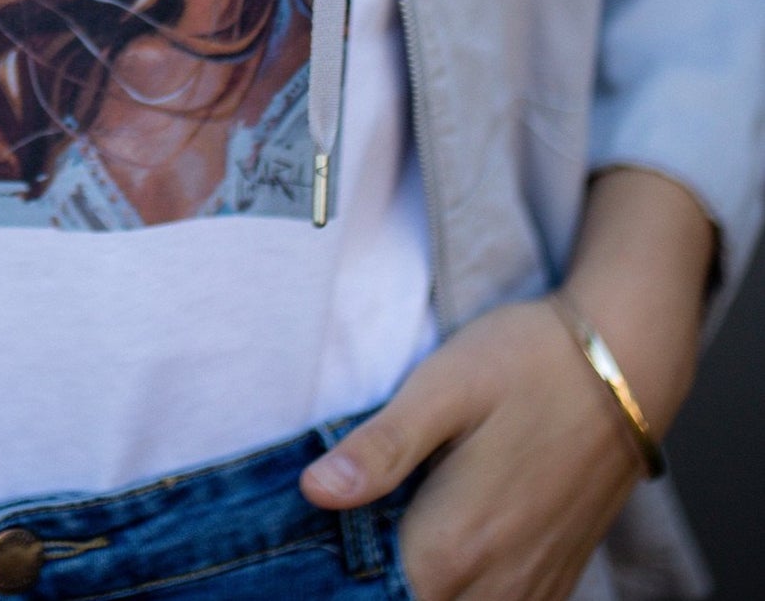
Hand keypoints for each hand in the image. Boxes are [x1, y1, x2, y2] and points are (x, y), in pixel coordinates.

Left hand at [302, 299, 639, 598]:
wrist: (625, 361)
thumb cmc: (526, 363)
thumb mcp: (441, 388)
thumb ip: (380, 448)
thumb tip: (314, 491)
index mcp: (455, 544)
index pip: (373, 595)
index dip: (334, 573)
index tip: (313, 536)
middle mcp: (498, 584)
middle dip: (372, 579)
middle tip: (348, 525)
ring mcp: (534, 587)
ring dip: (417, 582)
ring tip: (388, 528)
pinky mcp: (556, 577)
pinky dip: (460, 589)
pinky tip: (439, 545)